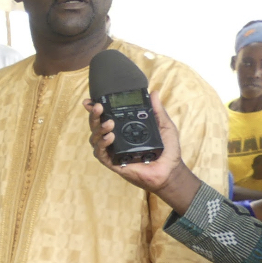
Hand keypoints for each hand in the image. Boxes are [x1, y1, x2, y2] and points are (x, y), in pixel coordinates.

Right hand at [82, 92, 200, 213]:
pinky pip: (100, 153)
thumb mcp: (164, 125)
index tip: (90, 101)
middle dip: (94, 115)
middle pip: (96, 125)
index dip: (96, 109)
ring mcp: (112, 150)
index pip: (106, 116)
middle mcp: (115, 138)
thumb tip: (154, 93)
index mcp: (124, 128)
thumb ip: (156, 110)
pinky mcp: (112, 162)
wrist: (170, 169)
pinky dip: (102, 144)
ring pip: (95, 138)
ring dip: (99, 129)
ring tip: (109, 123)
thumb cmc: (168, 150)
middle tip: (99, 107)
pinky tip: (109, 137)